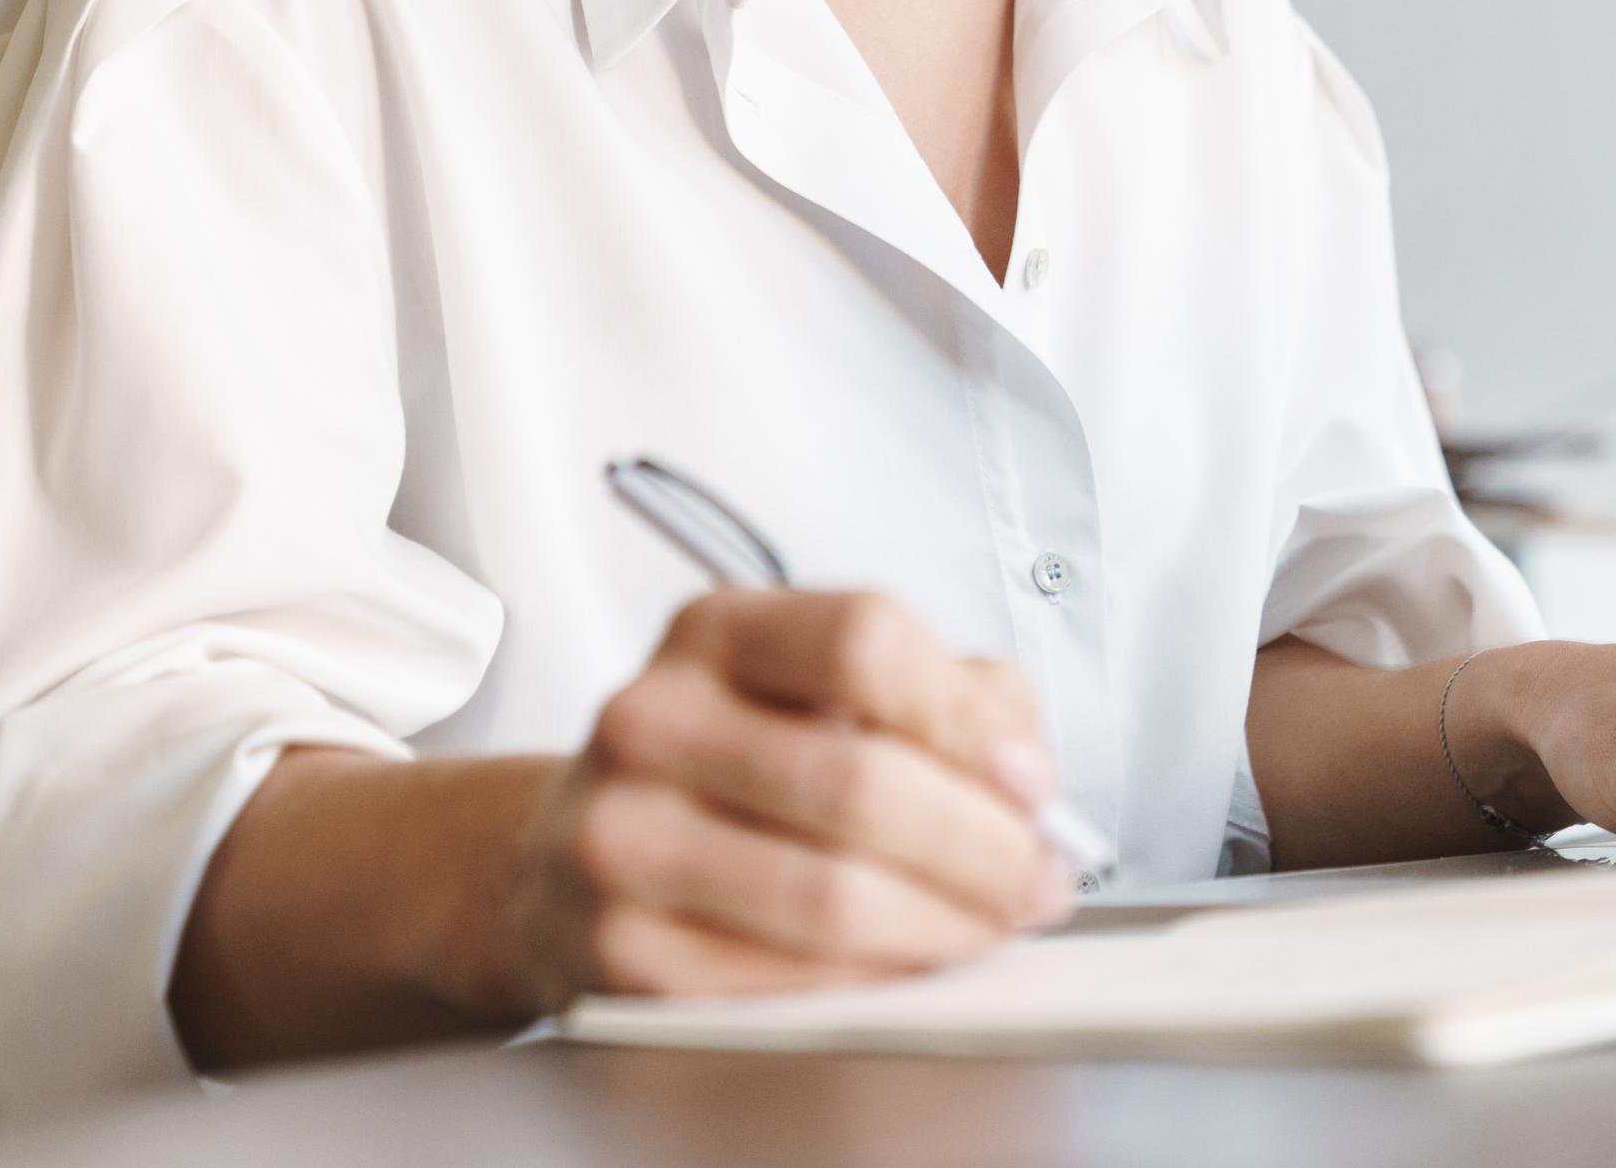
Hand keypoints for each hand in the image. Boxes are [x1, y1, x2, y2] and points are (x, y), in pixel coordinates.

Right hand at [479, 589, 1073, 1012]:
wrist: (577, 861)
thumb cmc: (732, 770)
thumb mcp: (824, 690)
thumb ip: (945, 697)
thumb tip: (1025, 775)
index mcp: (716, 632)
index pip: (863, 641)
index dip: (968, 716)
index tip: (1030, 778)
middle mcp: (652, 720)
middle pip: (859, 781)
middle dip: (984, 848)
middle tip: (1037, 878)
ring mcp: (622, 838)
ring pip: (830, 896)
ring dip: (947, 926)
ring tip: (990, 925)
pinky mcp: (620, 952)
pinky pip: (786, 982)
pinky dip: (876, 982)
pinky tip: (908, 965)